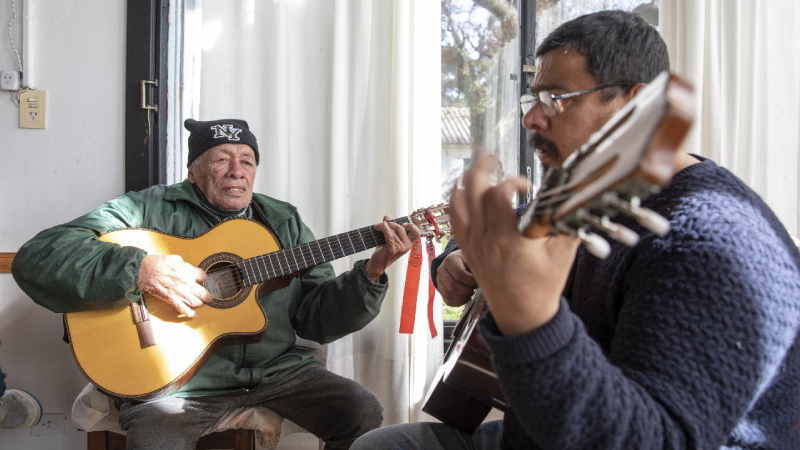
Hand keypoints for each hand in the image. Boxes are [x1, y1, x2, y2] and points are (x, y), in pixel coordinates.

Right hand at [138, 254, 212, 317]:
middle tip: (208, 297)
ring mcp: (180, 293)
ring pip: (196, 302)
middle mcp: (186, 283)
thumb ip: (185, 265)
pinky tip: (193, 314)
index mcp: (188, 271)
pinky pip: (183, 309)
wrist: (144, 271)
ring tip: (199, 302)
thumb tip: (190, 269)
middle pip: (203, 293)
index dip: (201, 277)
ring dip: (199, 303)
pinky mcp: (172, 299)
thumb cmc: (158, 263)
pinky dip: (190, 313)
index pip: (202, 276)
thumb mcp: (175, 258)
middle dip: (207, 296)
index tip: (200, 279)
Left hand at [365, 216, 421, 281]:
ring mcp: (400, 248)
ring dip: (383, 226)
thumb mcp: (389, 238)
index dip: (412, 226)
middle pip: (401, 228)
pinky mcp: (392, 249)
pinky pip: (389, 235)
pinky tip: (379, 226)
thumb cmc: (384, 251)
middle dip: (391, 224)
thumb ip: (390, 227)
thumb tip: (387, 217)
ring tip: (377, 227)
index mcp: (409, 243)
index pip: (417, 233)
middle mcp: (406, 246)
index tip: (404, 224)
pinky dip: (384, 229)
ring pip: (393, 231)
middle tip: (383, 224)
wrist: (378, 264)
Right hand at [435, 250, 476, 306]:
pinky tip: (466, 297)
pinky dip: (459, 302)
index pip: (459, 275)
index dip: (471, 281)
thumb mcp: (473, 259)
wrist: (459, 262)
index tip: (477, 281)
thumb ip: (477, 267)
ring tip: (470, 292)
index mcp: (450, 260)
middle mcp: (441, 270)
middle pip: (453, 287)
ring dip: (463, 297)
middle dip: (467, 290)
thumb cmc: (468, 261)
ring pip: (449, 295)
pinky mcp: (440, 290)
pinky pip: (448, 301)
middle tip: (474, 288)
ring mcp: (439, 281)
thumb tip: (484, 279)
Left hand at [450, 156, 579, 336]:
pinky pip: (454, 219)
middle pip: (471, 190)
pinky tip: (464, 191)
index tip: (528, 186)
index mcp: (505, 238)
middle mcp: (483, 239)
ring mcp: (472, 244)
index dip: (513, 181)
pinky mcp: (468, 250)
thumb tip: (574, 196)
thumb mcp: (563, 253)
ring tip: (475, 167)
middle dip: (480, 167)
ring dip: (464, 181)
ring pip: (457, 203)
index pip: (498, 194)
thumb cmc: (542, 287)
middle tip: (491, 156)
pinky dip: (457, 201)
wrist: (523, 316)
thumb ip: (566, 222)